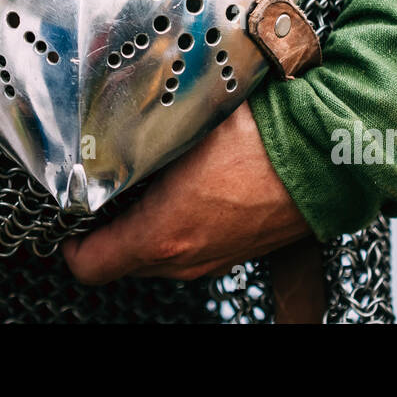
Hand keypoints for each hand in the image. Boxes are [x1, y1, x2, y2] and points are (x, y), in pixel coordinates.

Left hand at [61, 101, 310, 283]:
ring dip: (147, 220)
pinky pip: (194, 242)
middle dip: (109, 224)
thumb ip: (136, 141)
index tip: (72, 207)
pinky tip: (190, 178)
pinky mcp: (239, 249)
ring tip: (150, 174)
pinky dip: (182, 219)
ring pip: (159, 251)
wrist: (326, 152)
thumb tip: (107, 134)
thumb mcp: (181, 131)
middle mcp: (186, 260)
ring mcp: (215, 259)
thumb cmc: (260, 140)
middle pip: (123, 258)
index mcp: (161, 238)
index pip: (88, 265)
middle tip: (107, 182)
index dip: (71, 239)